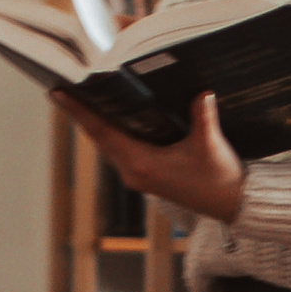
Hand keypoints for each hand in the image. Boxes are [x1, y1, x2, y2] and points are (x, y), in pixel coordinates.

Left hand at [53, 89, 245, 226]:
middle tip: (63, 86)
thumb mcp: (210, 145)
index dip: (79, 111)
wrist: (231, 205)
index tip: (58, 93)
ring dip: (93, 121)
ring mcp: (138, 175)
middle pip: (98, 137)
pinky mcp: (147, 174)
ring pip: (107, 143)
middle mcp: (133, 171)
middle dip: (80, 112)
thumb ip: (203, 117)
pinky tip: (110, 115)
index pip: (102, 132)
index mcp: (141, 164)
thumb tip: (201, 92)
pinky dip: (110, 130)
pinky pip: (119, 148)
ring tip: (79, 96)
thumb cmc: (219, 178)